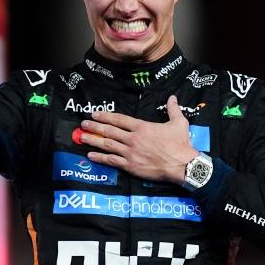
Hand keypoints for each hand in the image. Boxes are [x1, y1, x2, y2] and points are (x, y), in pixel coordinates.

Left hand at [80, 95, 199, 183]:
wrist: (182, 165)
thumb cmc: (181, 144)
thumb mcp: (179, 123)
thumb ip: (173, 109)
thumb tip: (172, 97)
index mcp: (142, 127)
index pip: (119, 119)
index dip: (105, 116)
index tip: (95, 114)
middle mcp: (133, 138)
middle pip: (109, 131)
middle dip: (94, 127)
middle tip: (83, 124)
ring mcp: (130, 153)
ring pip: (107, 145)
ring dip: (93, 140)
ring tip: (82, 137)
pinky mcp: (130, 166)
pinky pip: (111, 161)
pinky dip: (100, 157)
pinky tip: (90, 155)